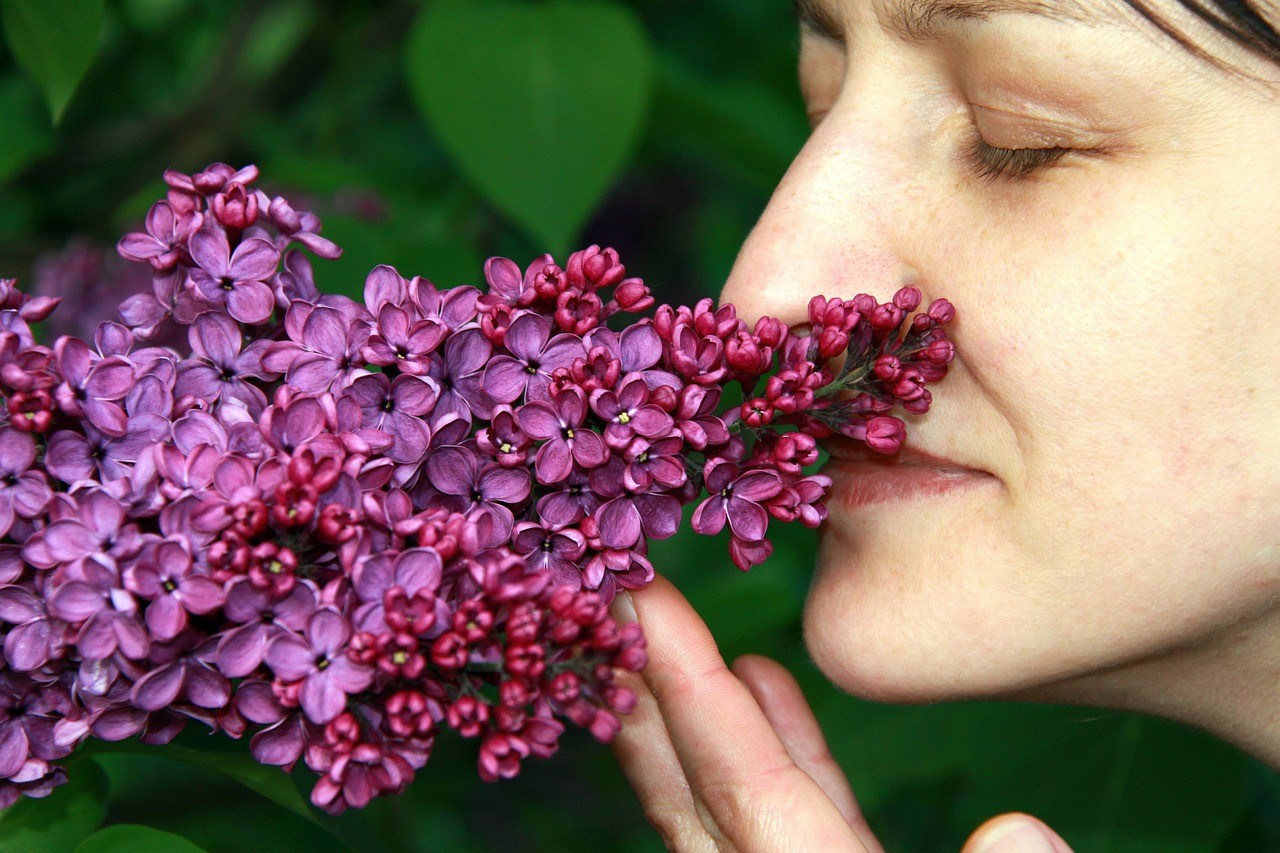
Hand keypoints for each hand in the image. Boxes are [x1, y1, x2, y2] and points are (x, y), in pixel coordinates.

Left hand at [610, 575, 1073, 852]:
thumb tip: (1017, 829)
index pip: (747, 791)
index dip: (689, 692)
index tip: (641, 605)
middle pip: (703, 793)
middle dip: (651, 696)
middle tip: (604, 603)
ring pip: (736, 802)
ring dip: (703, 711)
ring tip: (669, 629)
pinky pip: (791, 814)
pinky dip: (777, 747)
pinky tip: (764, 681)